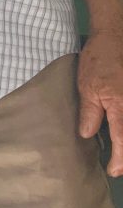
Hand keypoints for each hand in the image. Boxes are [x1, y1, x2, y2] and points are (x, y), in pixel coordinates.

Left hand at [77, 29, 122, 175]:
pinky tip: (120, 132)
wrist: (114, 36)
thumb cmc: (99, 60)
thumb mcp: (88, 86)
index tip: (111, 171)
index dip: (118, 161)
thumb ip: (90, 113)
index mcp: (122, 109)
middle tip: (116, 165)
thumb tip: (88, 136)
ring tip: (119, 153)